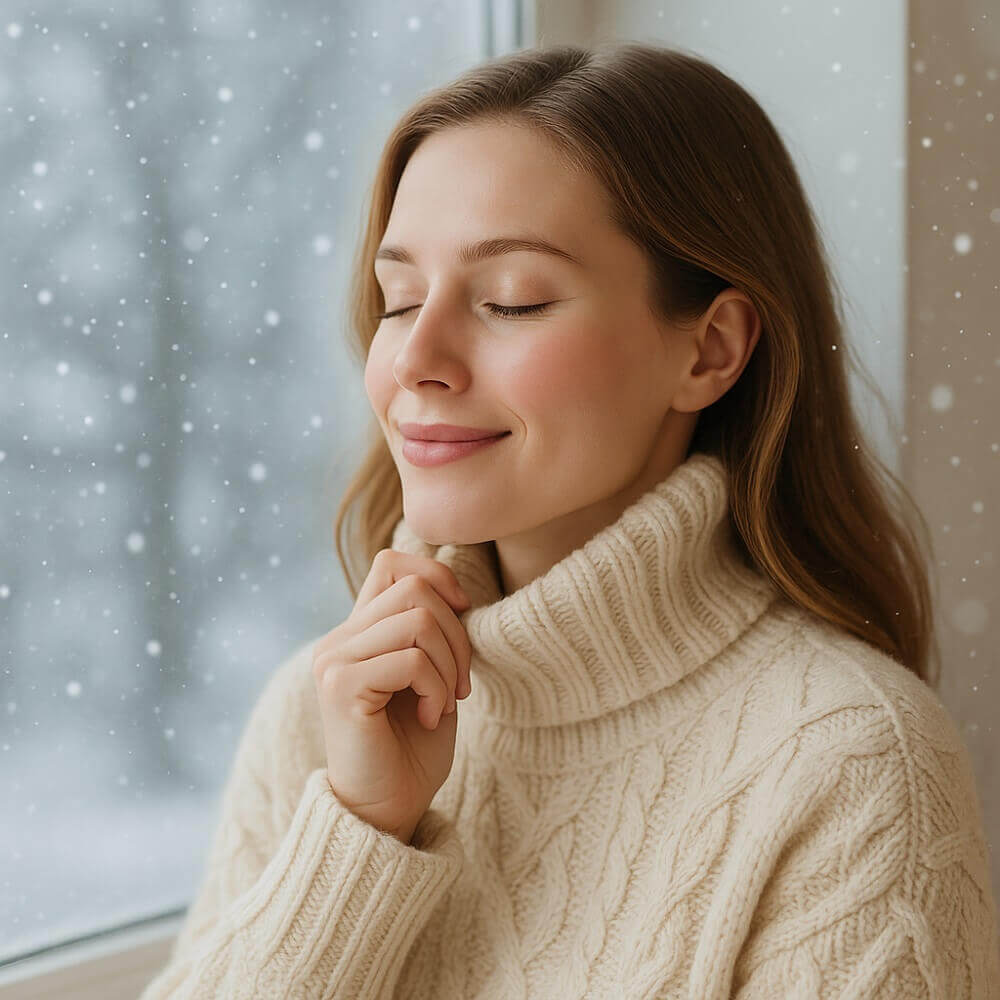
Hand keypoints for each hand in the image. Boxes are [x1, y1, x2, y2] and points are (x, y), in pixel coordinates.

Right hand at [311, 549, 472, 843]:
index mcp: (359, 631)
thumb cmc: (413, 747)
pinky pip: (411, 660)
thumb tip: (455, 590)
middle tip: (460, 683)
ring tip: (446, 701)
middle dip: (457, 632)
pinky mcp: (341, 687)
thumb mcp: (431, 676)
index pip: (392, 562)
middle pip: (415, 588)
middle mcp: (340, 639)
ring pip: (419, 620)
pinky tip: (432, 718)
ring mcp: (335, 660)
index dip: (437, 575)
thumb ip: (431, 631)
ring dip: (449, 664)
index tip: (463, 614)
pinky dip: (437, 688)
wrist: (387, 810)